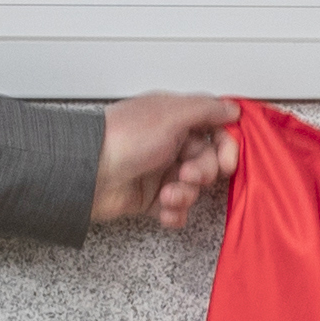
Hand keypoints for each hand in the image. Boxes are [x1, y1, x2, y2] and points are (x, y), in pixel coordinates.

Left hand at [96, 92, 242, 229]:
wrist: (87, 174)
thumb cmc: (122, 139)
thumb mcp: (171, 114)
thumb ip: (206, 109)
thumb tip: (232, 108)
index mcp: (174, 119)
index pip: (214, 131)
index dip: (225, 147)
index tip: (226, 161)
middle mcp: (169, 144)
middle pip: (206, 162)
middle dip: (201, 173)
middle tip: (186, 174)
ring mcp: (159, 172)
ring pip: (192, 188)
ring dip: (185, 195)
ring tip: (167, 195)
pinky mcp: (149, 198)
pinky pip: (175, 209)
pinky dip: (174, 213)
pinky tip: (165, 210)